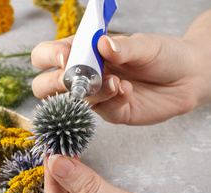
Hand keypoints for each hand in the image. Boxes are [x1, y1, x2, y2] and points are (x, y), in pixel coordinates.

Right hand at [31, 10, 210, 124]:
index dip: (48, 57)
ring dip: (90, 93)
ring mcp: (93, 96)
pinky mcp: (109, 112)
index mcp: (81, 51)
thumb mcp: (144, 44)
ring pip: (69, 103)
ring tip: (115, 82)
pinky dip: (112, 100)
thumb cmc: (162, 55)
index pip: (45, 55)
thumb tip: (101, 45)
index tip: (66, 58)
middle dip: (56, 84)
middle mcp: (81, 75)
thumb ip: (122, 46)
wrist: (187, 77)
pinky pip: (100, 111)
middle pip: (43, 85)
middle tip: (79, 79)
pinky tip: (127, 90)